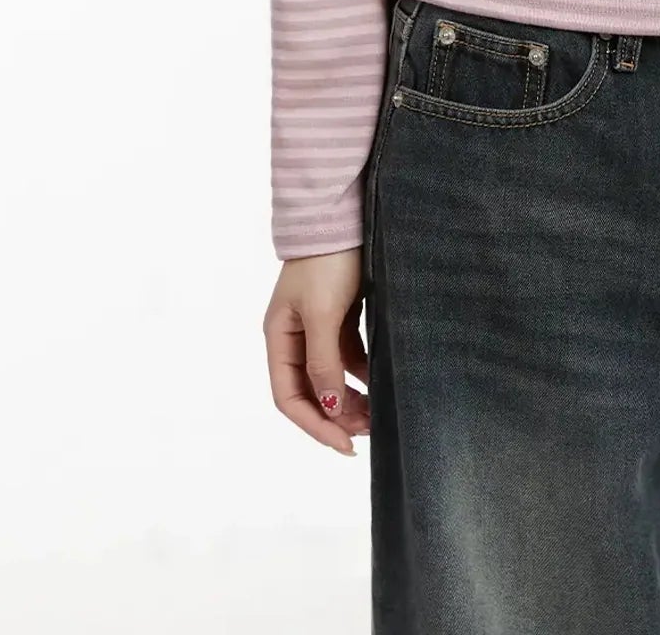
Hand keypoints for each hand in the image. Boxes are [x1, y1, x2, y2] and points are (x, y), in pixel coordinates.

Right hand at [263, 247, 368, 453]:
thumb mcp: (322, 314)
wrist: (342, 215)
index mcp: (278, 338)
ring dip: (352, 398)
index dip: (315, 425)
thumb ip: (323, 362)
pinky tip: (380, 382)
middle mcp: (294, 337)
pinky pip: (349, 356)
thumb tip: (330, 408)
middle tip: (369, 432)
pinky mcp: (340, 315)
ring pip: (332, 377)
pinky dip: (362, 372)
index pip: (289, 397)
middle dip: (337, 416)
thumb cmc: (326, 262)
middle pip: (310, 392)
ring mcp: (318, 327)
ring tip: (377, 415)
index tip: (345, 444)